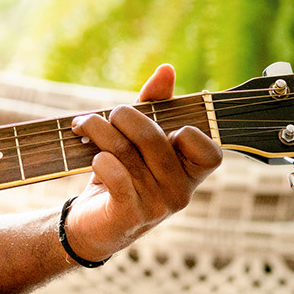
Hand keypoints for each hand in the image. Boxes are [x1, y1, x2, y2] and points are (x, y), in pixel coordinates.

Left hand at [64, 64, 222, 263]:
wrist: (92, 224)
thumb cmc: (122, 174)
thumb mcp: (139, 139)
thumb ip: (156, 105)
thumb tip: (167, 69)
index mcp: (192, 174)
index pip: (210, 152)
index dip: (188, 133)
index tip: (164, 127)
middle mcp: (180, 192)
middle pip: (154, 138)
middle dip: (123, 116)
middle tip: (106, 115)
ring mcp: (157, 206)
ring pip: (126, 151)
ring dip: (98, 129)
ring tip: (83, 124)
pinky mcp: (129, 215)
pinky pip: (115, 174)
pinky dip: (100, 159)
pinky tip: (94, 158)